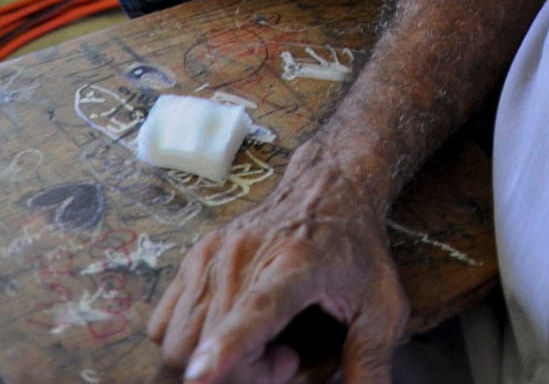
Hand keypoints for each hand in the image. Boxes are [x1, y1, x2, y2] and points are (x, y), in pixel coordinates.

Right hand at [148, 140, 409, 383]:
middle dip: (244, 377)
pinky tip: (230, 330)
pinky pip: (165, 327)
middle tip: (286, 358)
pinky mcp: (194, 257)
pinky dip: (191, 345)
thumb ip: (372, 360)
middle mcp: (246, 254)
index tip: (200, 378)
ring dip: (216, 363)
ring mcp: (214, 254)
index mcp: (297, 264)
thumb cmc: (356, 246)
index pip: (256, 310)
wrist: (330, 184)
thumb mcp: (383, 304)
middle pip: (209, 346)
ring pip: (180, 343)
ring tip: (264, 343)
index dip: (227, 349)